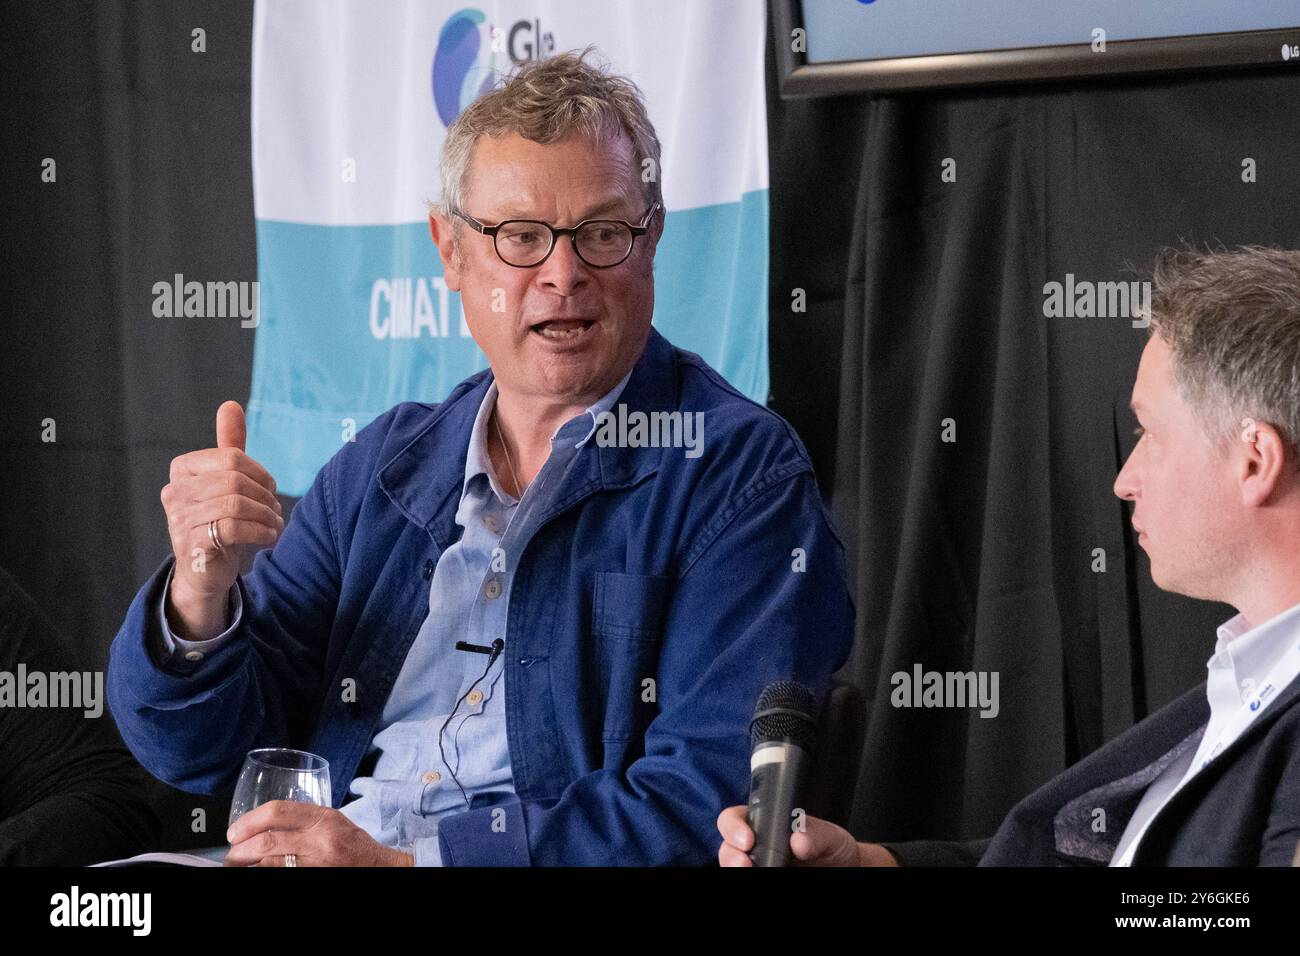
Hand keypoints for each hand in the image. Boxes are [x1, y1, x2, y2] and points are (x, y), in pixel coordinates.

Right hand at [161, 401, 282, 635]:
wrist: (205, 570)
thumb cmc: (218, 520)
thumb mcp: (226, 481)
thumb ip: (229, 445)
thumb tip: (230, 405)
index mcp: (183, 469)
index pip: (231, 457)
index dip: (259, 472)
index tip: (270, 489)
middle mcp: (175, 491)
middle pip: (235, 480)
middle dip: (265, 495)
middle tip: (276, 509)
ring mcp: (179, 518)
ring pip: (236, 504)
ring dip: (266, 515)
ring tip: (275, 524)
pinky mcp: (191, 544)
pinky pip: (233, 528)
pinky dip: (260, 531)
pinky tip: (268, 536)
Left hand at [225, 801, 413, 866]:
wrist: (380, 866)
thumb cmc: (355, 844)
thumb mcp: (333, 821)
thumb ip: (303, 819)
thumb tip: (262, 825)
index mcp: (323, 817)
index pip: (277, 812)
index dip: (248, 821)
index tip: (234, 832)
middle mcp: (320, 838)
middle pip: (268, 840)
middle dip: (241, 849)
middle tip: (232, 855)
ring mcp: (318, 862)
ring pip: (270, 863)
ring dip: (248, 865)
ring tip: (238, 865)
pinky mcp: (315, 877)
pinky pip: (282, 875)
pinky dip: (265, 872)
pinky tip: (258, 871)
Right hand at [716, 805, 896, 866]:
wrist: (845, 870)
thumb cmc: (834, 849)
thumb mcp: (831, 837)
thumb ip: (817, 833)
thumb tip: (798, 839)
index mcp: (764, 823)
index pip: (735, 818)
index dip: (734, 826)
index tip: (748, 840)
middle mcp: (755, 846)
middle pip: (727, 848)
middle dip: (730, 855)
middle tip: (744, 865)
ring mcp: (757, 866)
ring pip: (733, 868)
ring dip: (735, 869)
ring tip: (750, 873)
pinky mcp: (761, 880)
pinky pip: (746, 882)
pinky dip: (749, 882)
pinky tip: (765, 881)